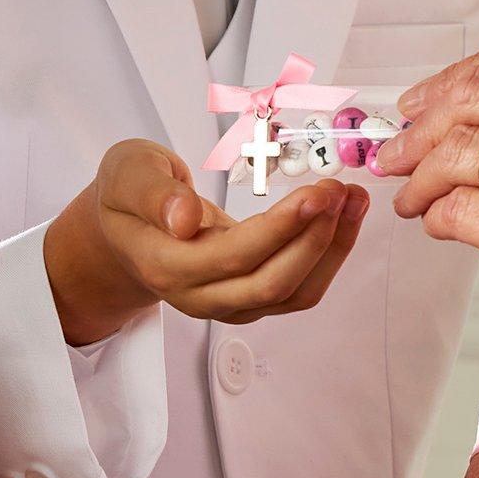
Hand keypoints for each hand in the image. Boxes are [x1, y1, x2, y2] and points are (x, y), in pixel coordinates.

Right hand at [44, 139, 367, 345]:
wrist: (124, 228)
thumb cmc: (128, 195)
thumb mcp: (127, 172)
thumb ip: (151, 193)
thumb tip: (182, 218)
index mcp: (165, 265)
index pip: (233, 257)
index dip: (281, 229)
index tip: (317, 193)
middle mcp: (198, 296)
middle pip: (271, 284)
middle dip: (316, 238)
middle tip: (342, 190)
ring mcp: (227, 304)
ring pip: (293, 294)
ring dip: (332, 248)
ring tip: (354, 199)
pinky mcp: (250, 300)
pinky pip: (298, 290)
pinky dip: (328, 255)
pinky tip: (344, 217)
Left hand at [370, 32, 478, 391]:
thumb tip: (457, 107)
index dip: (454, 76)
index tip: (422, 102)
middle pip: (478, 90)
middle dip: (421, 120)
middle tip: (395, 149)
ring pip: (459, 149)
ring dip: (418, 174)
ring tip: (411, 197)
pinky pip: (458, 207)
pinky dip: (436, 214)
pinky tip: (439, 224)